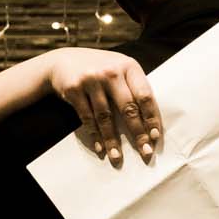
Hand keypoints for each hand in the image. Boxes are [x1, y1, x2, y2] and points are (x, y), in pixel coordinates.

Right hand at [46, 48, 161, 165]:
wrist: (63, 61)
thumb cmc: (99, 69)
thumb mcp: (119, 69)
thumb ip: (133, 88)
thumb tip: (150, 123)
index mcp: (128, 66)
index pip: (145, 95)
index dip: (151, 118)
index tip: (155, 137)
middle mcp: (111, 71)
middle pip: (128, 108)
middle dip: (138, 133)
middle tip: (145, 152)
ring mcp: (91, 79)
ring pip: (105, 116)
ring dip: (112, 140)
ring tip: (117, 157)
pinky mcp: (74, 89)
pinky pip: (87, 118)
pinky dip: (95, 135)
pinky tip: (100, 149)